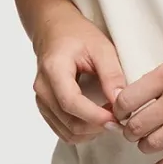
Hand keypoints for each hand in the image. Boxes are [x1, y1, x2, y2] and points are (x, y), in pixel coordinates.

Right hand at [33, 13, 127, 144]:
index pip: (71, 102)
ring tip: (110, 116)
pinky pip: (63, 130)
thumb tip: (120, 101)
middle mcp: (42, 88)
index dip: (94, 115)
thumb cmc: (77, 35)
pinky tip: (97, 118)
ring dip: (91, 131)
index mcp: (54, 69)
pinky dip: (83, 131)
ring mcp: (42, 101)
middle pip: (69, 122)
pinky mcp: (46, 108)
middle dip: (97, 125)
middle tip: (120, 117)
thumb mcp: (101, 47)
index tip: (116, 119)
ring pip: (67, 131)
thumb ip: (111, 73)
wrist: (55, 31)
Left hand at [112, 38, 162, 163]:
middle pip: (137, 126)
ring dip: (144, 146)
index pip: (126, 100)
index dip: (118, 109)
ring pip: (153, 143)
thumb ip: (160, 79)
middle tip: (132, 129)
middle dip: (129, 130)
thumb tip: (134, 100)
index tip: (121, 112)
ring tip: (146, 141)